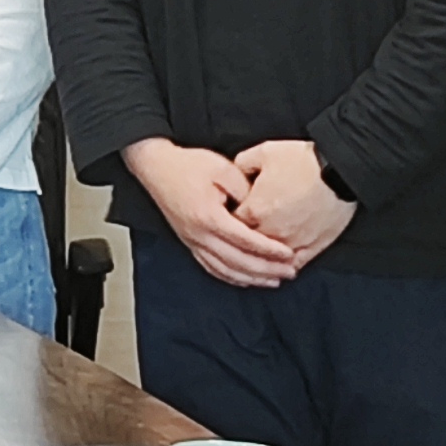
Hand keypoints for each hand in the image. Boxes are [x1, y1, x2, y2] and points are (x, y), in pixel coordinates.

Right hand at [122, 136, 301, 288]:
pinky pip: (211, 267)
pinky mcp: (188, 241)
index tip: (290, 255)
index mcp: (208, 217)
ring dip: (251, 278)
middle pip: (238, 261)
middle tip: (290, 271)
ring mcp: (191, 240)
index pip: (246, 241)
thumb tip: (262, 212)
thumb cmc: (187, 165)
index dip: (270, 250)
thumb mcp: (223, 169)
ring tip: (273, 279)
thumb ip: (246, 191)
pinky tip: (245, 279)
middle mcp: (199, 234)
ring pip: (225, 269)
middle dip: (266, 269)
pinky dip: (231, 277)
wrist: (155, 165)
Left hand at [230, 137, 357, 268]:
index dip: (228, 218)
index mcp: (255, 209)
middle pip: (248, 243)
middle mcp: (272, 231)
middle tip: (243, 232)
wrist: (341, 170)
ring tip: (261, 251)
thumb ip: (242, 164)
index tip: (230, 213)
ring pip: (270, 258)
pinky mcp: (315, 247)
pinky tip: (283, 262)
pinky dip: (287, 263)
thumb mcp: (264, 152)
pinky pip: (296, 263)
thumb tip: (236, 174)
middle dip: (244, 237)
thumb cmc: (303, 160)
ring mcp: (294, 242)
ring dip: (265, 254)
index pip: (230, 223)